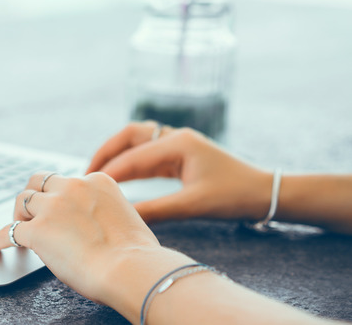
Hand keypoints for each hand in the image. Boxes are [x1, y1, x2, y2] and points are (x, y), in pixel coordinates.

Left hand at [0, 172, 188, 309]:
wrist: (130, 268)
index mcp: (96, 181)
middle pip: (39, 181)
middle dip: (33, 194)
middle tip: (30, 211)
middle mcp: (72, 187)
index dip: (58, 195)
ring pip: (22, 200)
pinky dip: (1, 238)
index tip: (56, 207)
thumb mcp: (125, 216)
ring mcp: (52, 207)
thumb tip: (90, 224)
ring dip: (18, 214)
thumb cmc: (135, 254)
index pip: (67, 181)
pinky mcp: (37, 230)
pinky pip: (10, 231)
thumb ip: (104, 211)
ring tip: (17, 227)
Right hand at [86, 122, 272, 223]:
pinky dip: (131, 161)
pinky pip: (148, 152)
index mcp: (179, 143)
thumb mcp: (192, 206)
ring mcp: (179, 143)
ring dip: (117, 153)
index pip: (134, 156)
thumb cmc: (234, 197)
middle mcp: (176, 136)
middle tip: (87, 174)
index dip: (110, 173)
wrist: (265, 194)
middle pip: (130, 135)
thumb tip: (123, 217)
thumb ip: (155, 209)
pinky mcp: (181, 154)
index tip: (89, 187)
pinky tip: (121, 178)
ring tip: (98, 173)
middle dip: (106, 152)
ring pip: (137, 140)